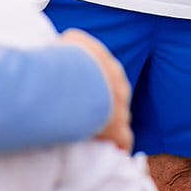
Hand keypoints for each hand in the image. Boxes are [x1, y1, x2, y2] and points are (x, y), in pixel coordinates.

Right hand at [60, 28, 132, 151]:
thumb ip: (74, 46)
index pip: (108, 77)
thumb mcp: (71, 41)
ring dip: (109, 125)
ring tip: (93, 131)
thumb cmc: (69, 58)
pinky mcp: (117, 129)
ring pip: (121, 119)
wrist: (75, 80)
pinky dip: (116, 145)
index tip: (84, 92)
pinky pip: (123, 140)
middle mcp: (119, 86)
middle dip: (105, 105)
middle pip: (116, 98)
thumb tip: (67, 48)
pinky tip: (110, 149)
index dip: (97, 86)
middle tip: (86, 112)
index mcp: (110, 67)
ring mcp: (120, 108)